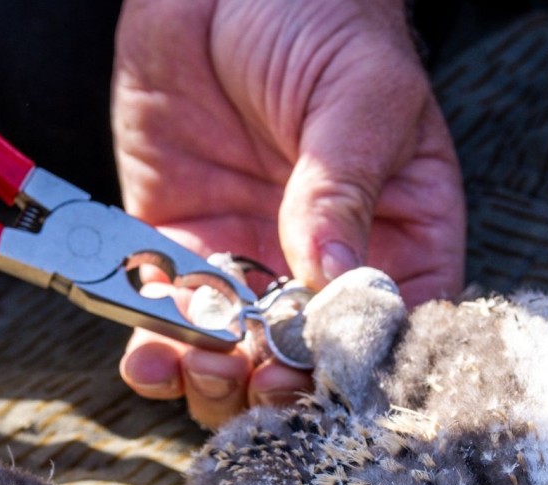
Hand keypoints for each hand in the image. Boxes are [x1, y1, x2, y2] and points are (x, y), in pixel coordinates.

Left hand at [113, 0, 464, 427]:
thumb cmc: (324, 19)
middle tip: (257, 380)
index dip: (359, 363)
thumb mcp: (359, 98)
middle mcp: (321, 264)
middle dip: (278, 384)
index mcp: (398, 236)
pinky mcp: (178, 244)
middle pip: (307, 360)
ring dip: (215, 380)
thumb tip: (334, 276)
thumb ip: (343, 189)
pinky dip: (155, 345)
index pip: (390, 324)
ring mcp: (248, 259)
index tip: (325, 372)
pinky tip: (149, 353)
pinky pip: (167, 314)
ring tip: (203, 367)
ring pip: (236, 356)